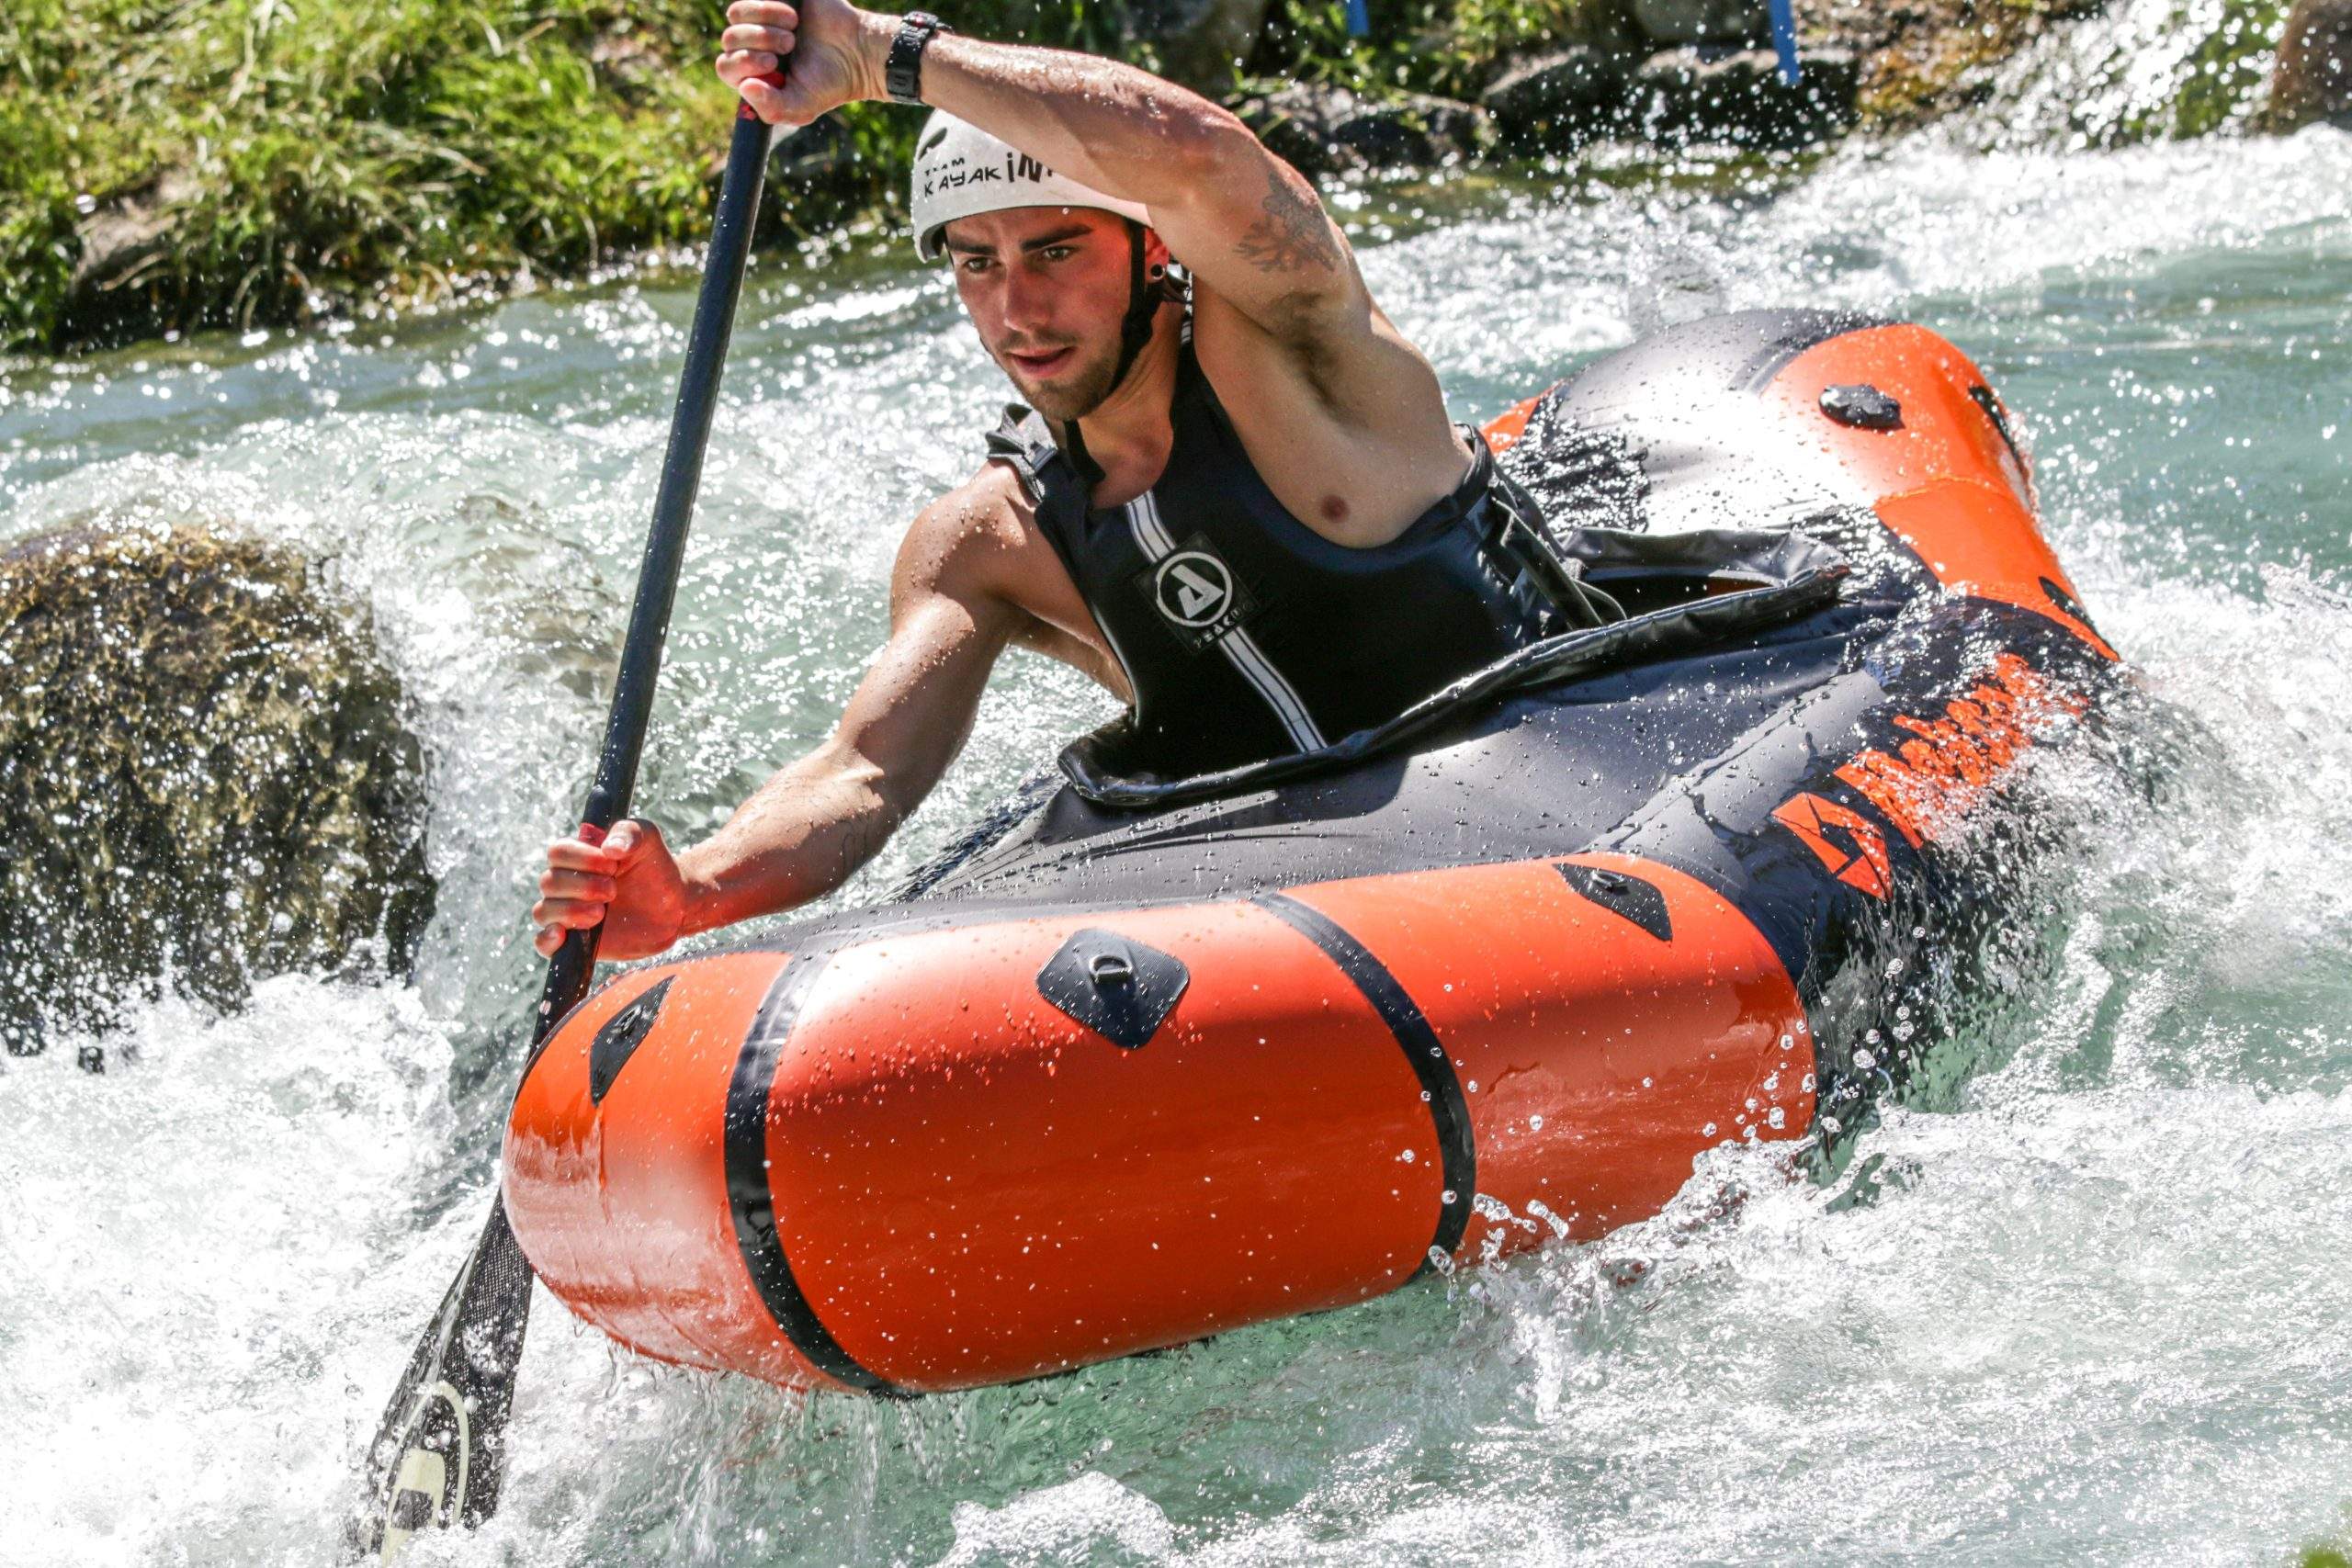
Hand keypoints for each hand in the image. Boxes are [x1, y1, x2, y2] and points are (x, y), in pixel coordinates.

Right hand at [531, 819, 690, 960]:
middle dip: (583, 886)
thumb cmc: (654, 867)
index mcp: (577, 856)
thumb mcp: (647, 839)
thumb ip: (628, 832)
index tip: (612, 866)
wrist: (674, 905)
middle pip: (549, 882)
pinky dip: (547, 939)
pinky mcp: (573, 941)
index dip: (581, 859)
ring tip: (601, 912)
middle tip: (613, 890)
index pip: (557, 852)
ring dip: (571, 911)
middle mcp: (567, 883)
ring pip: (543, 911)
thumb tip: (609, 848)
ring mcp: (567, 913)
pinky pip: (543, 943)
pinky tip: (563, 935)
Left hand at [717, 0, 883, 127]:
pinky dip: (771, 8)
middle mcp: (753, 46)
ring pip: (735, 15)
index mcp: (754, 75)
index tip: (772, 64)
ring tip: (792, 33)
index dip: (742, 63)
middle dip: (758, 43)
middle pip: (728, 40)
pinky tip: (793, 18)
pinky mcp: (774, 0)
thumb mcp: (801, 109)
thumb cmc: (829, 84)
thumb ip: (771, 108)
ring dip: (765, 25)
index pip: (725, 67)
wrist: (857, 52)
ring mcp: (761, 20)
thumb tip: (745, 87)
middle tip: (788, 47)